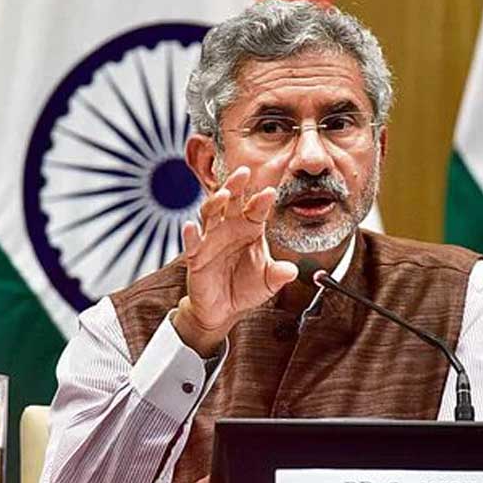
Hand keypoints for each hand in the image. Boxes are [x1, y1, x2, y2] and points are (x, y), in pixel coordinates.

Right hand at [173, 167, 297, 354]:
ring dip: (215, 202)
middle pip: (231, 200)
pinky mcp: (195, 256)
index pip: (256, 209)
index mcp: (250, 228)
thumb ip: (279, 275)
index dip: (262, 200)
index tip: (270, 193)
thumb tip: (292, 271)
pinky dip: (190, 233)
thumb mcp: (267, 282)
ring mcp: (211, 239)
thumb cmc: (246, 288)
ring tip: (223, 194)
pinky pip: (191, 242)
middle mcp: (230, 228)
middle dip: (236, 185)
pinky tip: (190, 226)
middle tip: (243, 173)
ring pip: (210, 213)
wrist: (224, 309)